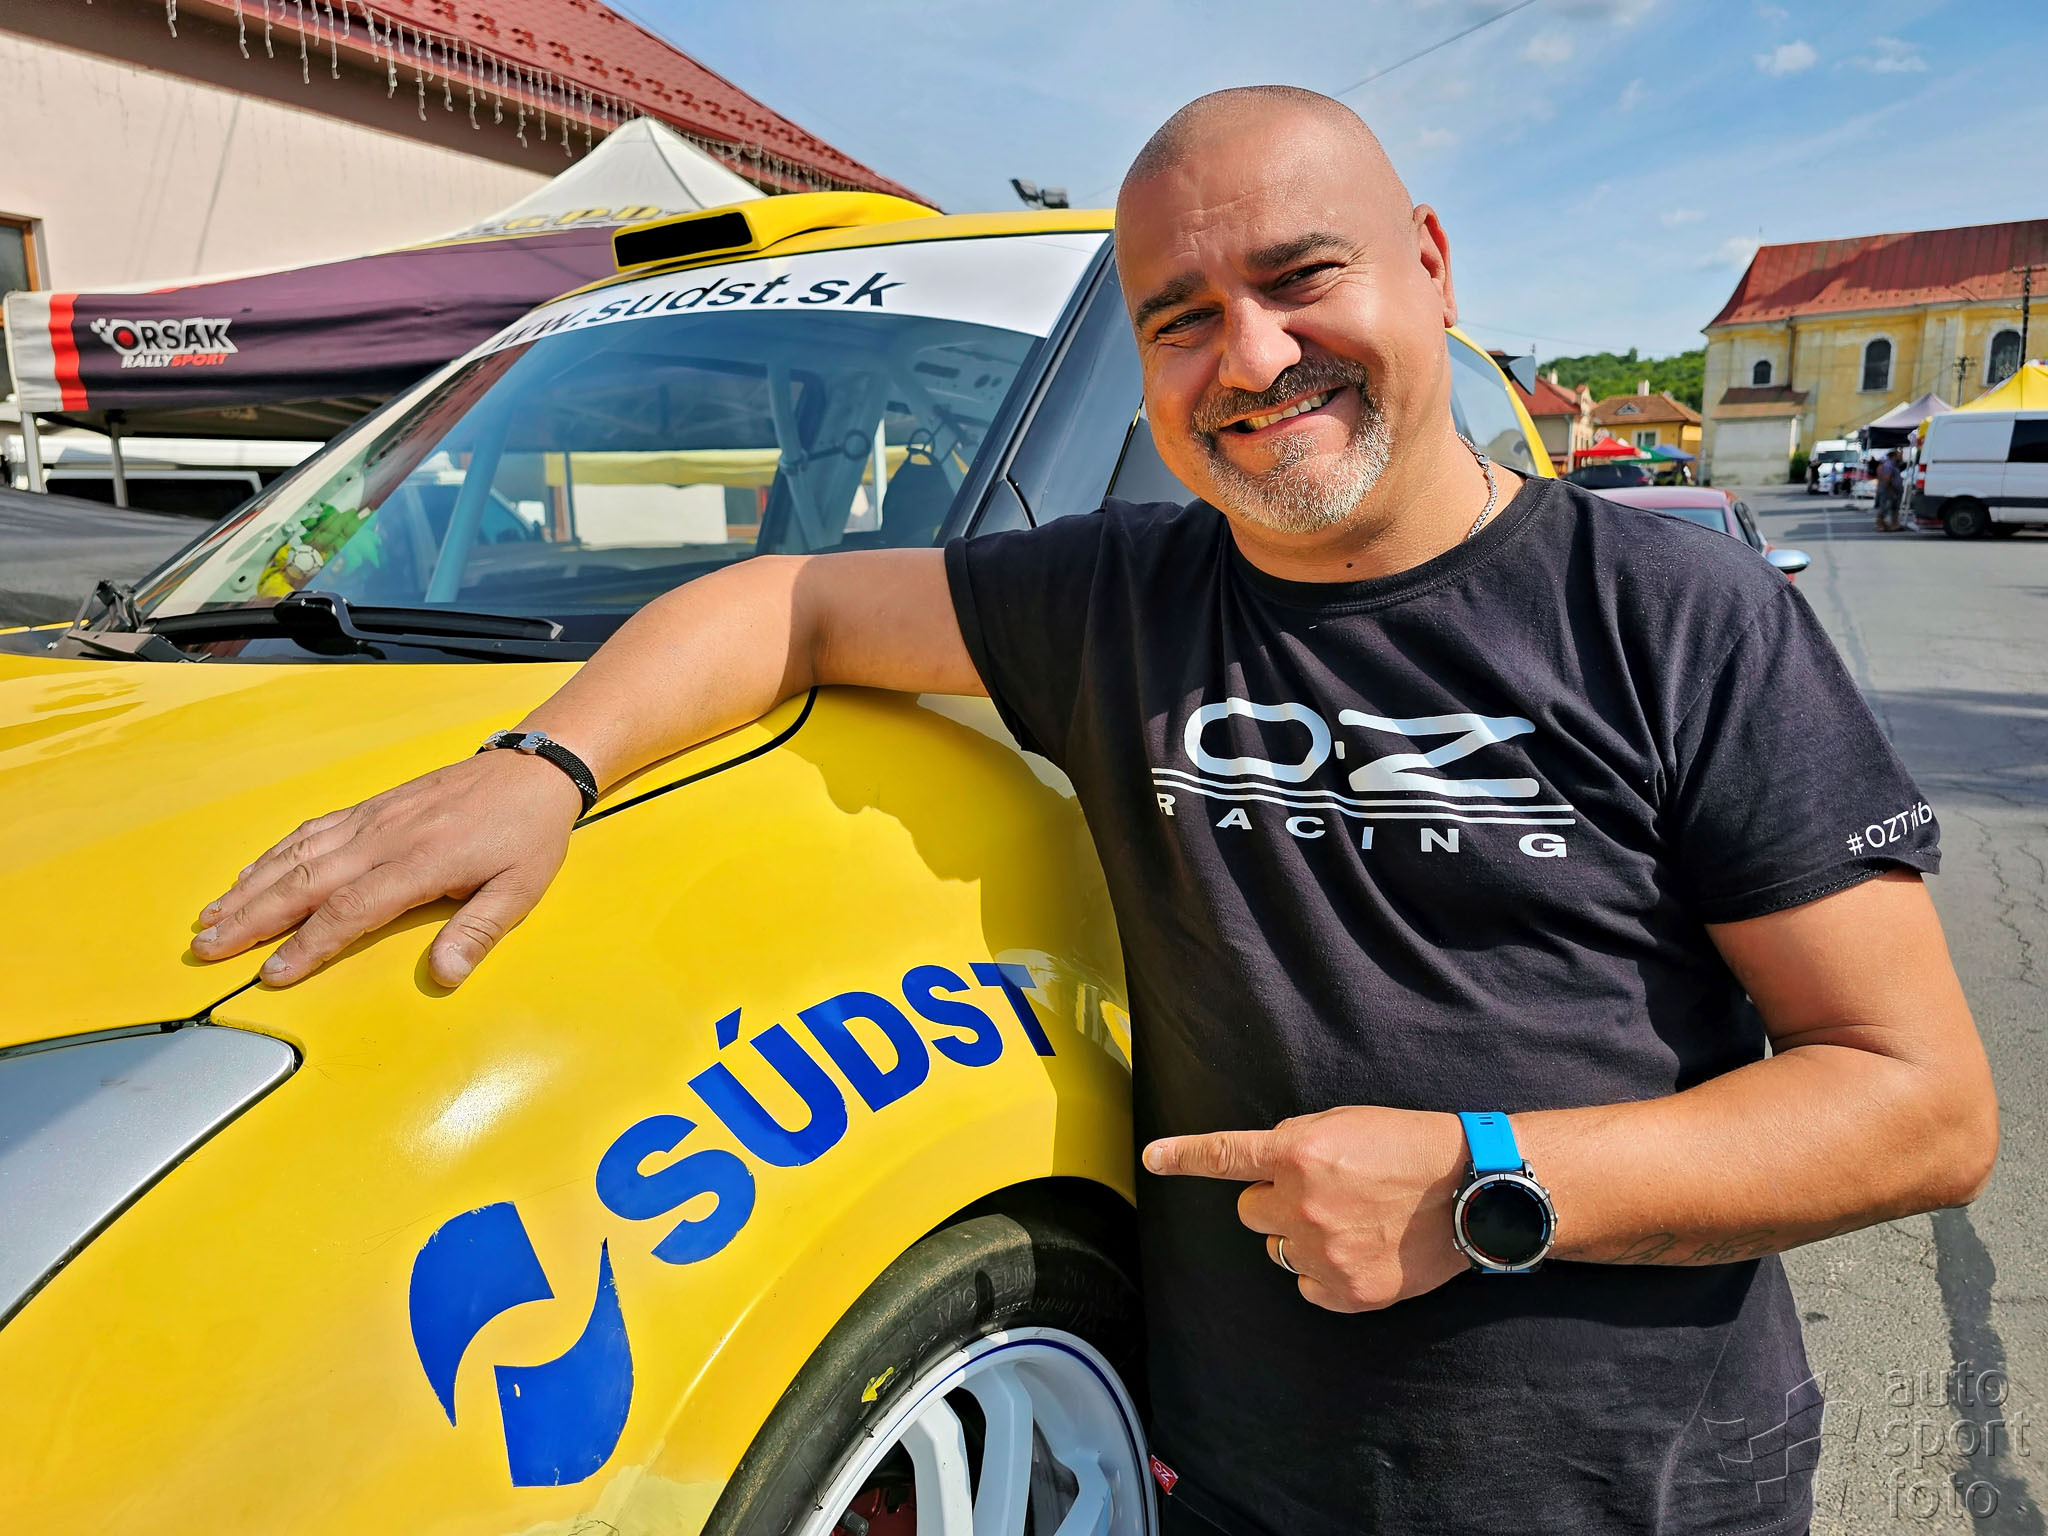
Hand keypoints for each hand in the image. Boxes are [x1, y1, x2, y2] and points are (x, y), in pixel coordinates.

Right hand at [189, 751, 584, 988]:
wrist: (530, 770)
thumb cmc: (527, 834)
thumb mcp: (520, 890)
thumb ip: (477, 933)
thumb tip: (445, 976)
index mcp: (419, 862)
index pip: (349, 911)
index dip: (308, 945)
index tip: (272, 974)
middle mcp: (384, 838)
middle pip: (305, 882)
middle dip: (252, 918)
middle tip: (206, 949)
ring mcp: (373, 818)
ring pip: (298, 854)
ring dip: (250, 887)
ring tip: (210, 917)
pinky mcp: (371, 807)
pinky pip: (311, 831)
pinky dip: (273, 854)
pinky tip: (249, 874)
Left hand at [1143, 1106, 1471, 1311]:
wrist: (1470, 1190)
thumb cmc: (1408, 1146)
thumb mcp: (1345, 1124)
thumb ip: (1295, 1145)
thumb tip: (1265, 1170)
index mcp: (1298, 1153)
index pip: (1224, 1156)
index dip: (1182, 1156)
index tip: (1152, 1158)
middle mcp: (1302, 1204)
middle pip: (1250, 1211)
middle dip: (1274, 1202)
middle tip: (1321, 1193)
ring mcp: (1323, 1252)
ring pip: (1277, 1249)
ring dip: (1300, 1236)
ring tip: (1351, 1221)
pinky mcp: (1347, 1291)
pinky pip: (1305, 1285)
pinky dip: (1324, 1273)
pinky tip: (1360, 1250)